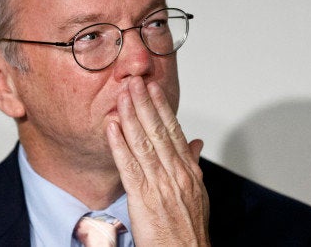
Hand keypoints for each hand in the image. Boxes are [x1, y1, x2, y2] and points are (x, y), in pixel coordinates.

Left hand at [106, 76, 209, 245]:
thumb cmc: (189, 229)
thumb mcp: (198, 193)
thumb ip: (192, 164)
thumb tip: (195, 143)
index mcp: (189, 171)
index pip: (174, 132)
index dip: (162, 108)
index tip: (153, 89)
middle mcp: (176, 174)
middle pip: (159, 131)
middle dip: (145, 104)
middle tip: (135, 81)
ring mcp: (160, 185)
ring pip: (144, 143)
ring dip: (131, 117)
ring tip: (122, 96)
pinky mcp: (143, 198)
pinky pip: (129, 167)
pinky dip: (119, 145)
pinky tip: (112, 128)